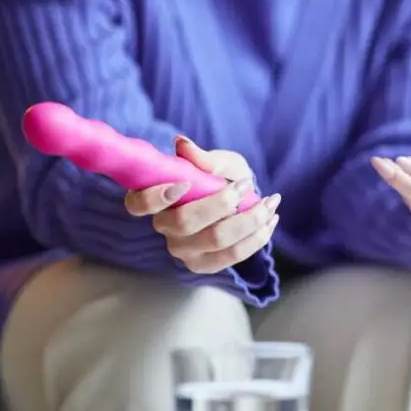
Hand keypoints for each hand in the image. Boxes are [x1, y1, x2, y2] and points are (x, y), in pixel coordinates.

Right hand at [124, 137, 280, 273]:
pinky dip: (257, 236)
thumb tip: (183, 144)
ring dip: (249, 219)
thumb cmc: (219, 177)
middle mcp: (164, 228)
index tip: (185, 182)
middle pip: (185, 222)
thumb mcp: (216, 162)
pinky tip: (271, 219)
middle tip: (247, 184)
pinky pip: (233, 255)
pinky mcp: (205, 265)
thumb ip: (203, 158)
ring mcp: (183, 250)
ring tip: (270, 202)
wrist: (237, 199)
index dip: (156, 196)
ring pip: (215, 239)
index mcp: (154, 200)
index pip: (138, 204)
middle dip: (221, 202)